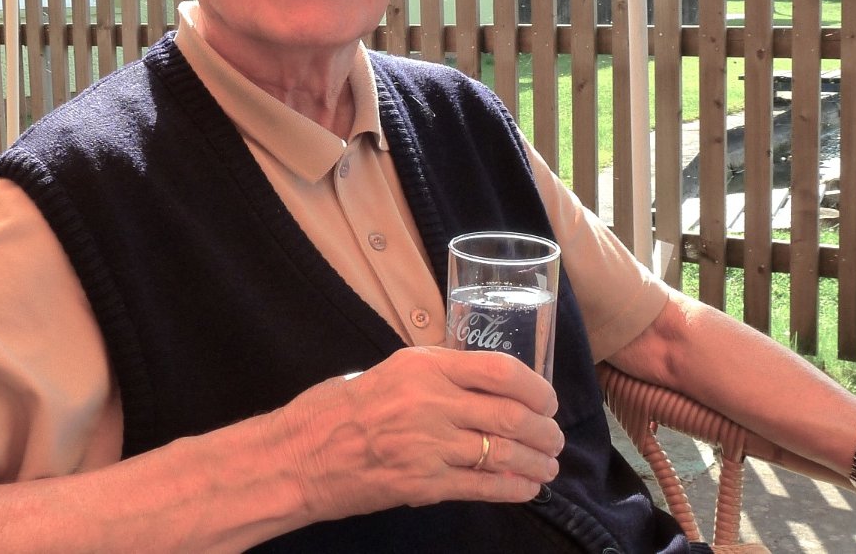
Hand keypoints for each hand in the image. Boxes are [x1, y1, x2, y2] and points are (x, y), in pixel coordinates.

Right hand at [274, 347, 563, 522]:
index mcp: (423, 366)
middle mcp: (430, 402)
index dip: (536, 388)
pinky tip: (528, 488)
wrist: (300, 456)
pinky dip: (514, 488)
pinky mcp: (422, 484)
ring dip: (536, 462)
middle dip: (545, 430)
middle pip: (510, 415)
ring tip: (549, 465)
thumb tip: (485, 383)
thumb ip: (437, 374)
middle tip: (555, 438)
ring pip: (502, 453)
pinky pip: (482, 486)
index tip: (548, 400)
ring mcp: (427, 445)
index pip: (499, 370)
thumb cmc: (339, 409)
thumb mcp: (391, 371)